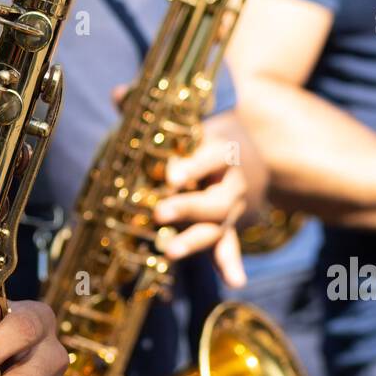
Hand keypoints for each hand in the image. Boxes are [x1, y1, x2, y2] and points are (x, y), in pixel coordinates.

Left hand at [109, 87, 248, 287]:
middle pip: (214, 199)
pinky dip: (230, 263)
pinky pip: (229, 247)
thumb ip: (153, 108)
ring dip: (194, 241)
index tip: (171, 175)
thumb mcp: (191, 118)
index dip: (193, 165)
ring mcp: (232, 209)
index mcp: (224, 151)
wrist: (256, 150)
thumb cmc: (208, 135)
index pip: (212, 156)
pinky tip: (235, 282)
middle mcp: (232, 183)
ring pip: (217, 227)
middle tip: (159, 213)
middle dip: (188, 208)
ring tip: (169, 252)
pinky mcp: (229, 227)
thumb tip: (119, 94)